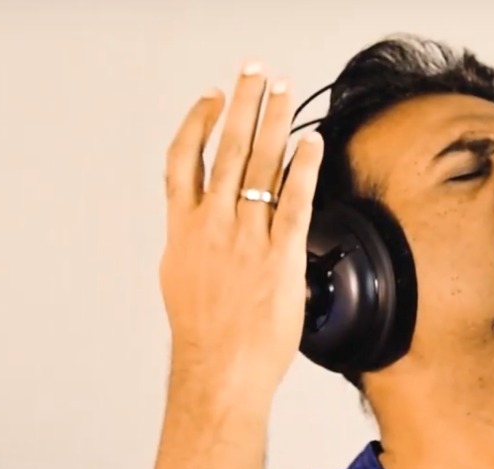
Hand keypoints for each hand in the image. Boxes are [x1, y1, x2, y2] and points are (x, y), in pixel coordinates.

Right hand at [158, 62, 322, 404]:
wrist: (220, 370)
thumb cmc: (205, 335)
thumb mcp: (182, 278)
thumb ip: (195, 243)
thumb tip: (201, 228)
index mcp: (184, 229)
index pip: (184, 160)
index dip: (198, 122)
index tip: (212, 98)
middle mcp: (213, 226)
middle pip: (227, 149)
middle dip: (243, 104)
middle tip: (255, 73)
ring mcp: (246, 239)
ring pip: (260, 166)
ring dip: (274, 123)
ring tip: (284, 92)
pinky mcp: (279, 257)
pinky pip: (294, 201)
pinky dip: (303, 168)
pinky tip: (311, 143)